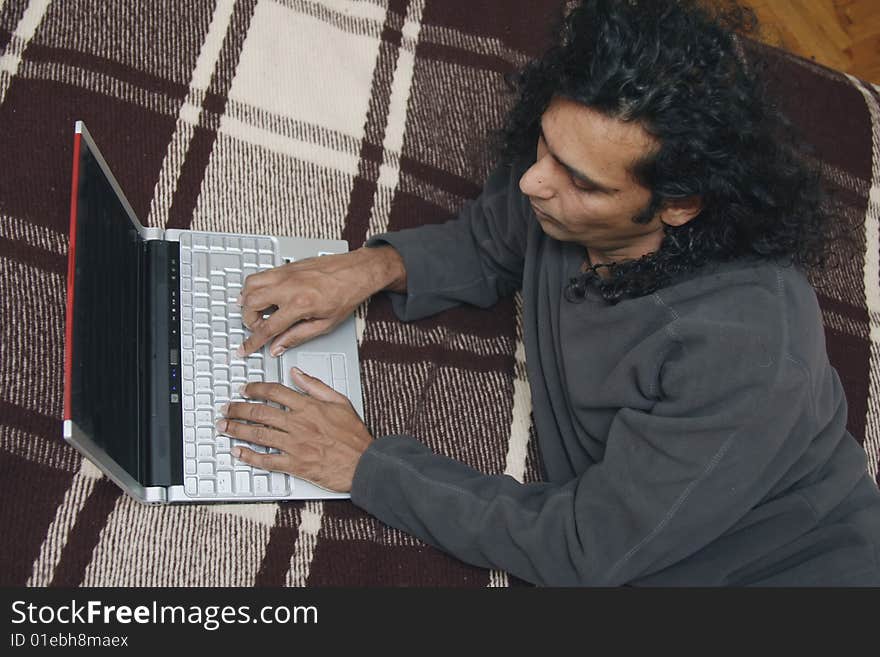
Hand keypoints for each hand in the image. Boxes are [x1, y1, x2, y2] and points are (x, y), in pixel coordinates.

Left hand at [217, 367, 371, 492]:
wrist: (363, 463)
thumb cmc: (354, 436)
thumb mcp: (340, 402)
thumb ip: (316, 386)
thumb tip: (297, 374)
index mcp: (308, 407)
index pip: (274, 392)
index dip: (255, 389)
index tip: (244, 390)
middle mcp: (298, 424)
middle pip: (260, 412)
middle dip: (237, 409)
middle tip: (226, 409)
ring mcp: (295, 445)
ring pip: (258, 435)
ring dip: (237, 430)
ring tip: (224, 427)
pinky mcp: (295, 465)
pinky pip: (266, 460)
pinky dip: (249, 457)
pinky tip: (238, 453)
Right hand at [236, 245, 404, 357]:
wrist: (357, 271)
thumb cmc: (347, 294)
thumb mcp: (325, 324)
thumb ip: (297, 336)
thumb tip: (277, 346)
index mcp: (300, 304)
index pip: (267, 327)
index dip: (253, 342)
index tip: (245, 349)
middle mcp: (289, 286)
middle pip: (251, 304)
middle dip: (248, 320)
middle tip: (257, 328)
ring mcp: (286, 274)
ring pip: (250, 285)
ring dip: (247, 301)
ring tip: (255, 312)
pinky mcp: (286, 266)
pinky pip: (260, 274)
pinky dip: (254, 287)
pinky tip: (261, 296)